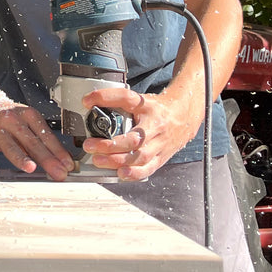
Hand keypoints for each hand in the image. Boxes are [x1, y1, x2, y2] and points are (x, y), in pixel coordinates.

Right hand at [0, 103, 73, 181]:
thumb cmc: (10, 118)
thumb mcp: (28, 121)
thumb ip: (41, 140)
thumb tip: (61, 160)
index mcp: (28, 115)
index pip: (46, 135)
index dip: (58, 151)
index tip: (67, 164)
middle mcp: (12, 120)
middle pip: (31, 141)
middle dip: (46, 159)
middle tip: (58, 172)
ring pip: (10, 145)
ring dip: (20, 157)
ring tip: (31, 168)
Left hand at [78, 86, 200, 180]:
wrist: (184, 116)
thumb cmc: (157, 109)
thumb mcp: (138, 100)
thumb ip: (116, 101)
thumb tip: (88, 102)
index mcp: (147, 107)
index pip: (126, 97)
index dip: (106, 97)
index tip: (87, 101)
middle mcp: (155, 126)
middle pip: (134, 138)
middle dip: (110, 144)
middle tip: (90, 145)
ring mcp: (160, 144)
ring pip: (140, 156)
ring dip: (117, 160)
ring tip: (98, 160)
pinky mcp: (161, 158)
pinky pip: (148, 168)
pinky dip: (134, 173)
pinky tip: (121, 174)